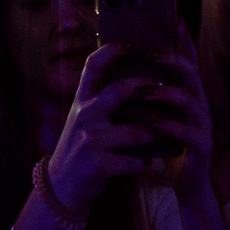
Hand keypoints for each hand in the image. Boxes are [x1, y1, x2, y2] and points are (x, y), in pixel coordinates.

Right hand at [45, 43, 207, 213]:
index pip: (93, 65)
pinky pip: (134, 161)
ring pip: (136, 131)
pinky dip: (144, 163)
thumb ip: (100, 100)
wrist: (61, 185)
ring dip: (156, 133)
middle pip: (120, 91)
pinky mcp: (97, 164)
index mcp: (81, 100)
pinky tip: (146, 163)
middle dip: (147, 88)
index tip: (135, 43)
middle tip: (165, 86)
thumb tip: (136, 80)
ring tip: (167, 132)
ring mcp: (90, 139)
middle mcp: (84, 115)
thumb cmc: (80, 147)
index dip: (114, 50)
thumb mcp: (82, 118)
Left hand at [161, 30, 214, 195]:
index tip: (177, 21)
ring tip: (147, 91)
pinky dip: (170, 127)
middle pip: (191, 75)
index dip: (185, 42)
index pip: (188, 63)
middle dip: (173, 61)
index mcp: (190, 95)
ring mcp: (204, 126)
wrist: (187, 183)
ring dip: (168, 94)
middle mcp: (200, 105)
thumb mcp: (157, 114)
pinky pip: (188, 133)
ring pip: (190, 102)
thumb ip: (149, 94)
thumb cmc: (168, 144)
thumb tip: (124, 69)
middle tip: (152, 54)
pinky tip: (155, 124)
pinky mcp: (202, 147)